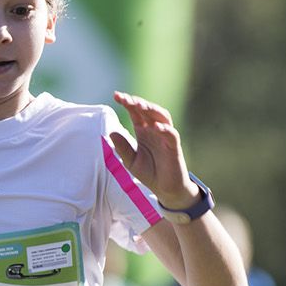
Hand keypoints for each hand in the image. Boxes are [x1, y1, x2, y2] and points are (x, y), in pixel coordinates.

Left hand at [110, 91, 196, 208]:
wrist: (165, 189)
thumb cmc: (149, 173)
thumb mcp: (130, 161)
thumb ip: (122, 148)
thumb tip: (111, 133)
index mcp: (143, 130)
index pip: (135, 112)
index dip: (127, 102)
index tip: (116, 95)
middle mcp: (154, 130)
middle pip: (148, 110)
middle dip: (138, 102)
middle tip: (126, 98)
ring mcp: (165, 137)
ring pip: (162, 116)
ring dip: (152, 109)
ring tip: (140, 105)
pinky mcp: (174, 147)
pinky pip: (171, 134)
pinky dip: (165, 129)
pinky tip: (156, 126)